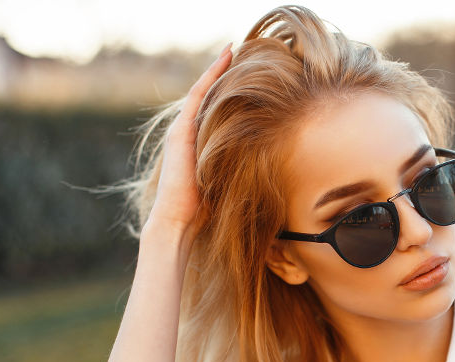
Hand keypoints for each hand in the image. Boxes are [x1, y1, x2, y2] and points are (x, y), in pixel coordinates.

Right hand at [144, 44, 233, 241]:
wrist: (180, 218)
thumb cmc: (207, 208)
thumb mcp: (230, 179)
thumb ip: (242, 166)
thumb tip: (274, 164)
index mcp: (200, 142)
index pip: (216, 109)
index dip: (231, 90)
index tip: (251, 73)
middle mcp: (188, 131)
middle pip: (209, 95)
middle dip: (225, 74)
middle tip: (245, 52)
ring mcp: (182, 129)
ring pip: (203, 90)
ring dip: (218, 68)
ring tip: (235, 48)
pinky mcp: (180, 131)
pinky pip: (198, 95)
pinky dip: (211, 75)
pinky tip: (225, 58)